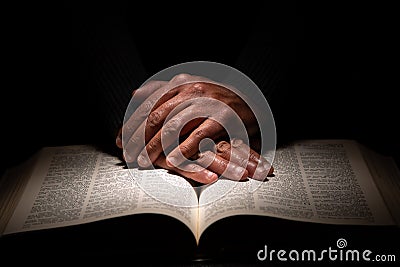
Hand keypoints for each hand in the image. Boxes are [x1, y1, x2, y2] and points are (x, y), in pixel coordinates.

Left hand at [116, 73, 272, 182]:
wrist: (249, 102)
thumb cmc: (214, 99)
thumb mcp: (188, 87)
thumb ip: (162, 89)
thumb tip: (136, 93)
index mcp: (179, 83)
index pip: (147, 104)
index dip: (130, 123)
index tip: (120, 140)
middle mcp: (190, 90)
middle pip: (155, 116)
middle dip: (137, 138)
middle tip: (127, 154)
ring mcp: (205, 103)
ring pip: (171, 126)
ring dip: (154, 146)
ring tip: (143, 161)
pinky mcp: (220, 118)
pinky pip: (196, 136)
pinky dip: (182, 150)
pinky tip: (171, 160)